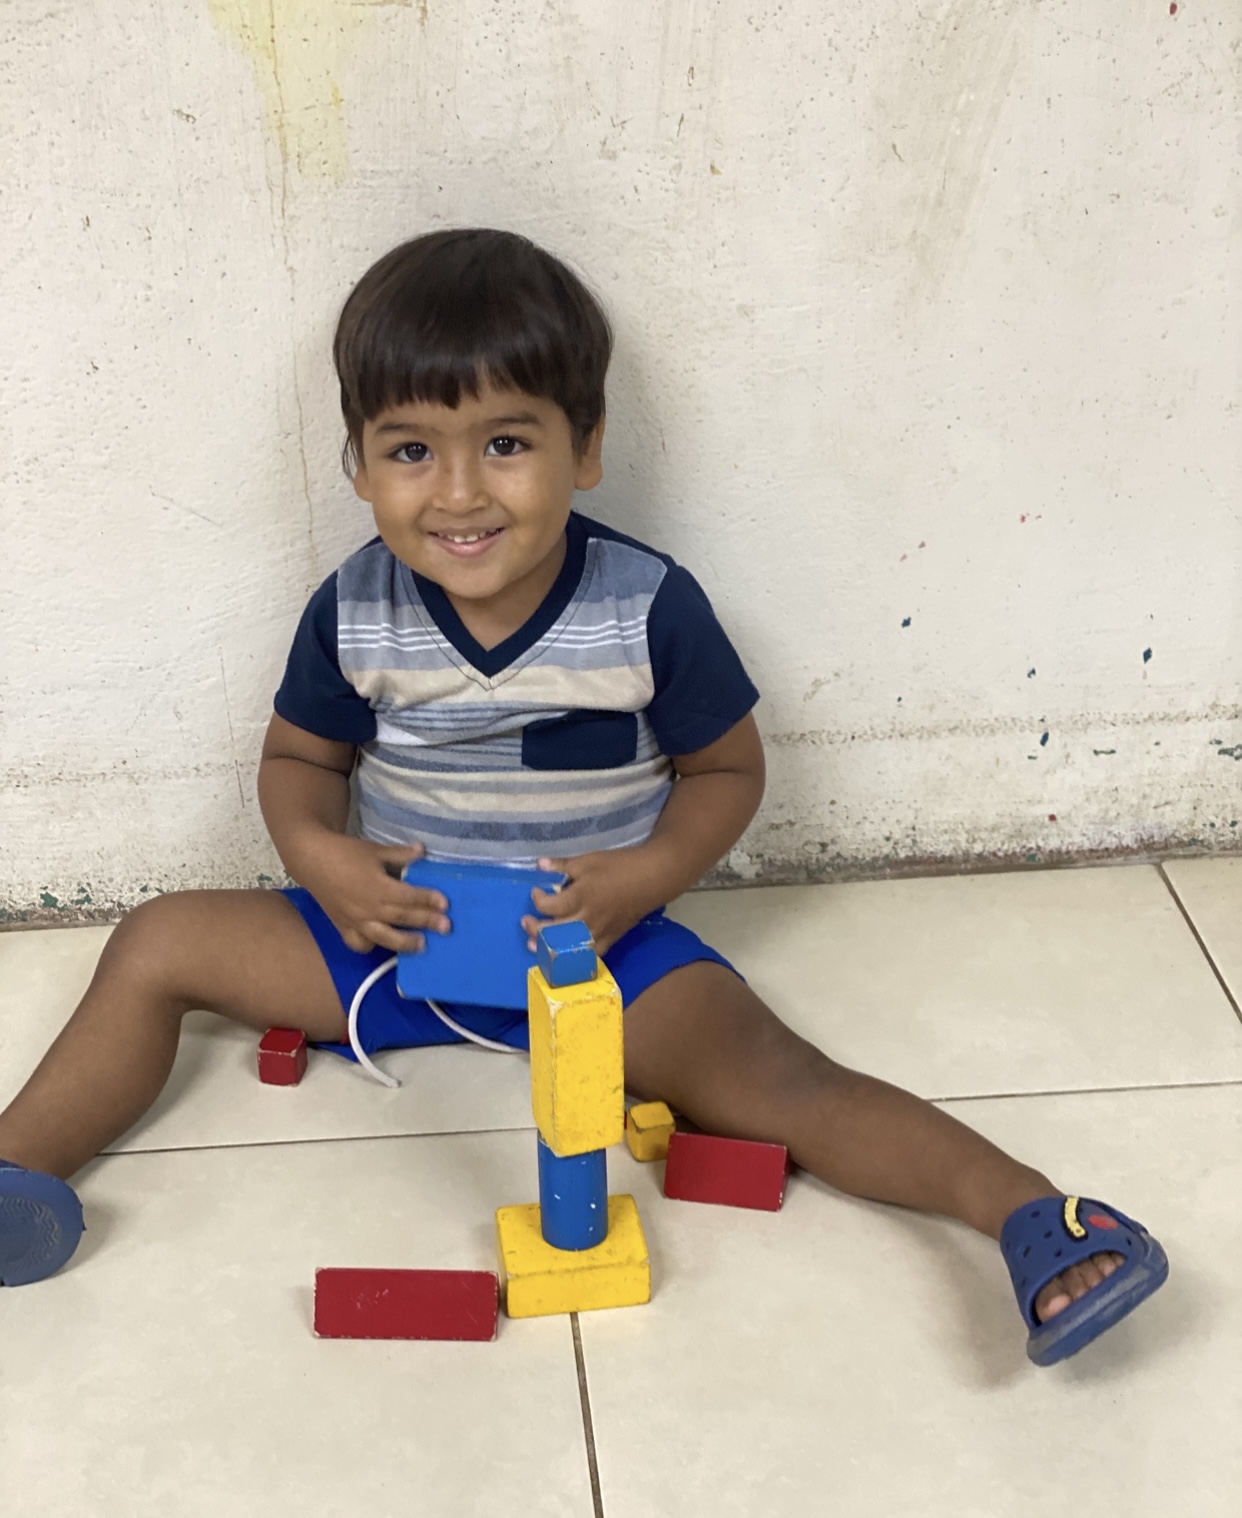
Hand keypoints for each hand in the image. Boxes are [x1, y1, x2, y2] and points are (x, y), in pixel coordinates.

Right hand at [292, 835, 449, 954]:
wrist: (311, 859)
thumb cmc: (346, 852)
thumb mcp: (375, 850)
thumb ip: (400, 855)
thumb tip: (422, 850)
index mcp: (378, 887)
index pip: (409, 897)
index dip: (428, 899)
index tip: (446, 904)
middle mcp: (369, 908)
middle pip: (402, 918)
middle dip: (426, 923)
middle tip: (446, 927)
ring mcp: (355, 920)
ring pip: (383, 937)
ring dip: (405, 943)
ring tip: (422, 945)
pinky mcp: (343, 926)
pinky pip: (358, 943)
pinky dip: (370, 946)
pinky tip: (382, 945)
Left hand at [521, 846, 662, 955]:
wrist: (651, 878)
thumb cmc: (619, 866)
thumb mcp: (589, 860)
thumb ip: (563, 866)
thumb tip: (541, 865)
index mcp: (580, 896)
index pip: (550, 906)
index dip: (538, 900)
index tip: (536, 891)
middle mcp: (587, 918)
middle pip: (554, 932)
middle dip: (536, 929)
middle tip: (526, 922)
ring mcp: (599, 932)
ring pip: (569, 947)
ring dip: (549, 948)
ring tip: (536, 945)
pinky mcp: (611, 939)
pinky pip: (590, 954)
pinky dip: (575, 957)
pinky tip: (565, 956)